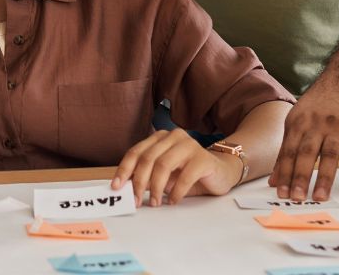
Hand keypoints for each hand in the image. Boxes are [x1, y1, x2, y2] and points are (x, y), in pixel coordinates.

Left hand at [111, 129, 241, 205]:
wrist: (221, 172)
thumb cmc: (189, 173)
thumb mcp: (165, 174)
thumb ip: (147, 176)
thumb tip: (126, 189)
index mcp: (160, 138)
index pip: (136, 152)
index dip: (124, 170)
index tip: (117, 187)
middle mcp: (173, 137)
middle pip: (148, 158)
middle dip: (139, 182)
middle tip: (136, 201)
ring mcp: (189, 145)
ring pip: (163, 165)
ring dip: (155, 188)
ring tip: (155, 203)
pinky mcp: (203, 158)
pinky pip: (184, 176)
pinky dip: (175, 192)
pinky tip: (173, 200)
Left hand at [270, 81, 338, 201]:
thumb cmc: (315, 109)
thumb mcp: (295, 123)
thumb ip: (285, 152)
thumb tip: (273, 181)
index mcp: (297, 124)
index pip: (288, 152)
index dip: (284, 173)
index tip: (280, 193)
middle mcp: (315, 125)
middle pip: (306, 153)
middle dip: (300, 176)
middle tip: (296, 198)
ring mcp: (335, 127)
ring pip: (329, 154)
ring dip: (324, 177)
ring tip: (320, 197)